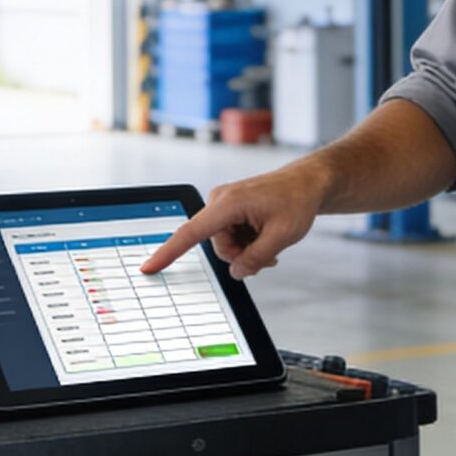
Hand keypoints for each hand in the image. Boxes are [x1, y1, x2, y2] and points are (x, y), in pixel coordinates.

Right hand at [139, 166, 328, 278]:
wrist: (306, 183)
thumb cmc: (296, 201)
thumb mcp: (282, 237)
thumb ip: (255, 259)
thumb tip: (235, 273)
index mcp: (228, 203)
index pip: (191, 233)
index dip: (168, 253)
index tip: (148, 268)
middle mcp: (219, 200)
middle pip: (218, 246)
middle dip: (242, 256)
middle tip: (268, 254)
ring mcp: (222, 204)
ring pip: (225, 244)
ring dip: (247, 250)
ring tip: (269, 243)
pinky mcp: (227, 209)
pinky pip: (229, 236)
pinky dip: (247, 242)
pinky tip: (263, 237)